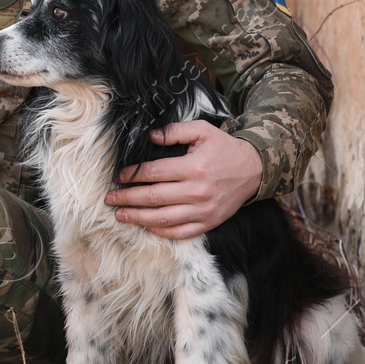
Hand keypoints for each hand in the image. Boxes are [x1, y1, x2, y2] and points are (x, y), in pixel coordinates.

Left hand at [104, 121, 261, 239]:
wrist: (254, 170)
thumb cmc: (224, 148)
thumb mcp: (202, 131)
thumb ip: (175, 131)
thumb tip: (151, 137)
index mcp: (193, 168)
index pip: (154, 173)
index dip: (132, 175)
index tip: (118, 177)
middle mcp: (197, 191)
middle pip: (154, 198)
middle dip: (127, 198)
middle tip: (109, 199)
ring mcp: (203, 210)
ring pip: (163, 218)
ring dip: (138, 218)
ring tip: (120, 215)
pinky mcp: (209, 223)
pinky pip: (180, 232)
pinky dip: (160, 232)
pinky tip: (145, 226)